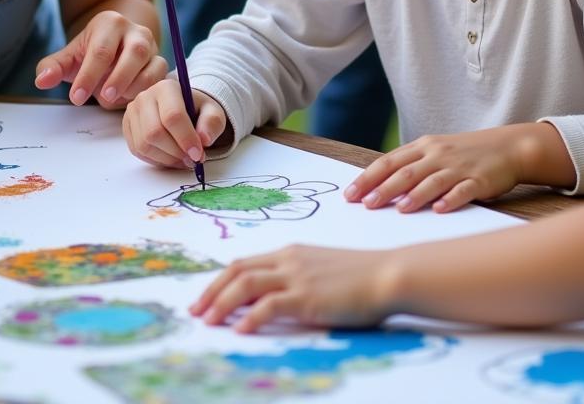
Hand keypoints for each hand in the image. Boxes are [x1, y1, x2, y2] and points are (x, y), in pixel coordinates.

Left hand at [34, 10, 165, 107]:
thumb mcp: (69, 58)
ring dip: (134, 87)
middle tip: (101, 98)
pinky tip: (128, 99)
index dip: (88, 75)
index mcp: (110, 23)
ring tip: (113, 99)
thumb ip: (53, 67)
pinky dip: (146, 90)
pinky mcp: (161, 62)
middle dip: (118, 78)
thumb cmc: (89, 55)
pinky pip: (160, 77)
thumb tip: (42, 81)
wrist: (115, 49)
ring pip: (152, 65)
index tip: (76, 98)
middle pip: (134, 52)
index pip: (101, 50)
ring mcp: (152, 46)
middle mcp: (135, 31)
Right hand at [122, 78, 226, 168]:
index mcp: (167, 87)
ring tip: (183, 159)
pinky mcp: (128, 127)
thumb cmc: (197, 109)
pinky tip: (170, 157)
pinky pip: (137, 151)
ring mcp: (133, 112)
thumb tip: (204, 139)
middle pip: (155, 132)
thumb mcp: (213, 111)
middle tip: (192, 160)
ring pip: (144, 145)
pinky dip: (156, 160)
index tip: (198, 154)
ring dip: (166, 159)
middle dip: (175, 152)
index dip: (185, 138)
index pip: (172, 116)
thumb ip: (212, 123)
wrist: (183, 108)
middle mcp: (145, 97)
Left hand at [191, 244, 394, 332]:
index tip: (206, 298)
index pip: (245, 263)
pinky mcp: (307, 296)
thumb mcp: (321, 272)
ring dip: (222, 303)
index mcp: (290, 253)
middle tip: (196, 310)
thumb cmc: (360, 277)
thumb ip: (296, 280)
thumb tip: (270, 300)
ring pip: (246, 284)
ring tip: (208, 321)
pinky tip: (240, 331)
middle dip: (212, 290)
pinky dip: (250, 318)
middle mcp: (288, 260)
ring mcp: (297, 276)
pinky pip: (269, 305)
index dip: (221, 280)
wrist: (387, 274)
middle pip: (237, 270)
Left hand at [345, 127, 547, 213]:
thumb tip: (378, 188)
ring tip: (399, 208)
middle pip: (405, 172)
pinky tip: (440, 209)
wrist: (507, 147)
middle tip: (366, 205)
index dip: (368, 178)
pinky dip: (451, 199)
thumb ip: (410, 167)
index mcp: (422, 147)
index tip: (350, 195)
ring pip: (432, 180)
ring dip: (414, 195)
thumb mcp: (434, 153)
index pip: (388, 162)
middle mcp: (437, 155)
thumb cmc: (465, 154)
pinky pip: (463, 190)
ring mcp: (458, 167)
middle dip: (384, 188)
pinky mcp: (479, 180)